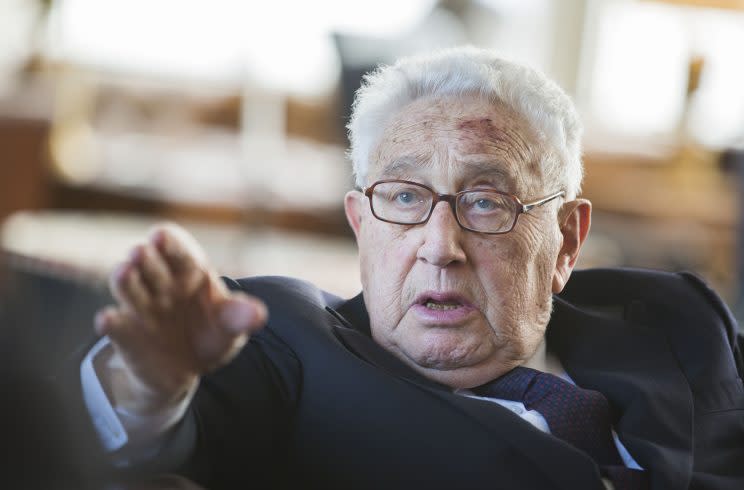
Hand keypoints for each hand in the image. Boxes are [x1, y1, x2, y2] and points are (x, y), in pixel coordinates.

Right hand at [94, 223, 267, 414]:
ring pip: (129, 289)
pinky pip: (117, 327)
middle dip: (144, 258)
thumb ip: (240, 317)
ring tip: (123, 271)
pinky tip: (107, 320)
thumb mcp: (230, 326)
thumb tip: (258, 314)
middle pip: (150, 265)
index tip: (161, 235)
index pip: (178, 251)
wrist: (187, 369)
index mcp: (188, 273)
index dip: (169, 242)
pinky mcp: (127, 336)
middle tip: (140, 252)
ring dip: (125, 280)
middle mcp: (161, 285)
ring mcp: (141, 309)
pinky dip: (112, 324)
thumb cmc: (210, 333)